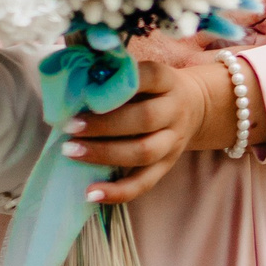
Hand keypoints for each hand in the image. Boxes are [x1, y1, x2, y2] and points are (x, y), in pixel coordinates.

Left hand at [59, 60, 265, 204]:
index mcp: (167, 80)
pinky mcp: (167, 166)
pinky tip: (91, 192)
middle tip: (69, 126)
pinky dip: (118, 191)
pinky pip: (144, 183)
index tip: (88, 90)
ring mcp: (173, 141)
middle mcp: (174, 110)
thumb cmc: (153, 87)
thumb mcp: (144, 72)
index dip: (120, 83)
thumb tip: (70, 73)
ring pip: (143, 152)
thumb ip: (116, 73)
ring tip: (70, 152)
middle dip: (103, 125)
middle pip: (143, 119)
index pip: (148, 77)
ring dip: (105, 154)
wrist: (196, 107)